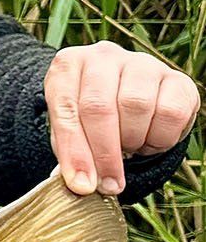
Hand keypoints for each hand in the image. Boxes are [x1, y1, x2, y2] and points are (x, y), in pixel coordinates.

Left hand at [45, 43, 198, 196]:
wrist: (124, 96)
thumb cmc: (89, 118)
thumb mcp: (70, 131)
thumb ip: (71, 154)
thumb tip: (82, 185)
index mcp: (68, 65)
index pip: (65, 109)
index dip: (74, 152)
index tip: (83, 185)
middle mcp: (103, 56)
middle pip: (100, 107)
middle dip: (104, 154)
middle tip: (109, 184)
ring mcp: (141, 62)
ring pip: (136, 106)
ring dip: (132, 140)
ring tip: (128, 147)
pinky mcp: (176, 77)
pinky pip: (171, 112)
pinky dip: (160, 137)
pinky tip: (149, 139)